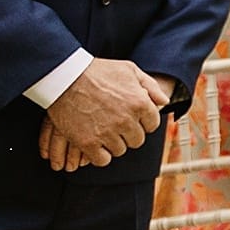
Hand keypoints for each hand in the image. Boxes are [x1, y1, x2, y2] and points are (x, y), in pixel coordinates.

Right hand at [40, 58, 164, 170]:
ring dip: (114, 143)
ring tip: (104, 131)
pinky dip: (100, 155)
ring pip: (120, 150)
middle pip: (137, 140)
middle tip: (117, 125)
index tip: (133, 118)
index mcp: (140, 103)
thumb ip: (151, 86)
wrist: (65, 77)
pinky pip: (102, 160)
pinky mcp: (87, 142)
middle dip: (129, 133)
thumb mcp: (129, 70)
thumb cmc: (98, 71)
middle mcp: (126, 120)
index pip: (152, 125)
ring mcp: (107, 133)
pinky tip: (96, 145)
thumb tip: (164, 102)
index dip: (143, 122)